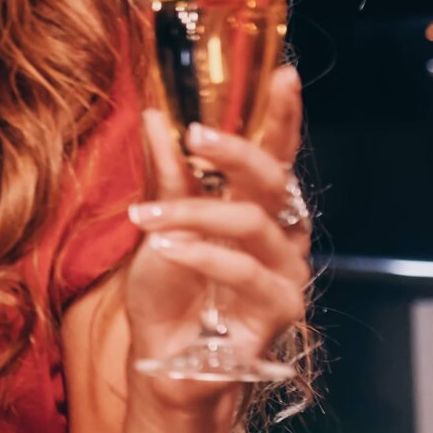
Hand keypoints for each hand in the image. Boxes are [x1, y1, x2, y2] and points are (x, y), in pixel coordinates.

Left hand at [124, 66, 312, 409]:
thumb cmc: (166, 292)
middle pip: (275, 180)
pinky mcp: (279, 310)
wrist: (162, 359)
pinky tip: (168, 248)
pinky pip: (246, 272)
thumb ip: (164, 174)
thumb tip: (154, 114)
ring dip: (195, 212)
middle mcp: (281, 235)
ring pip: (253, 224)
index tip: (282, 73)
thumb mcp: (156, 223)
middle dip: (235, 151)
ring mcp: (286, 273)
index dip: (282, 115)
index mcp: (257, 207)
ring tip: (147, 216)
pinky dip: (203, 254)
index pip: (276, 153)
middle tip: (195, 133)